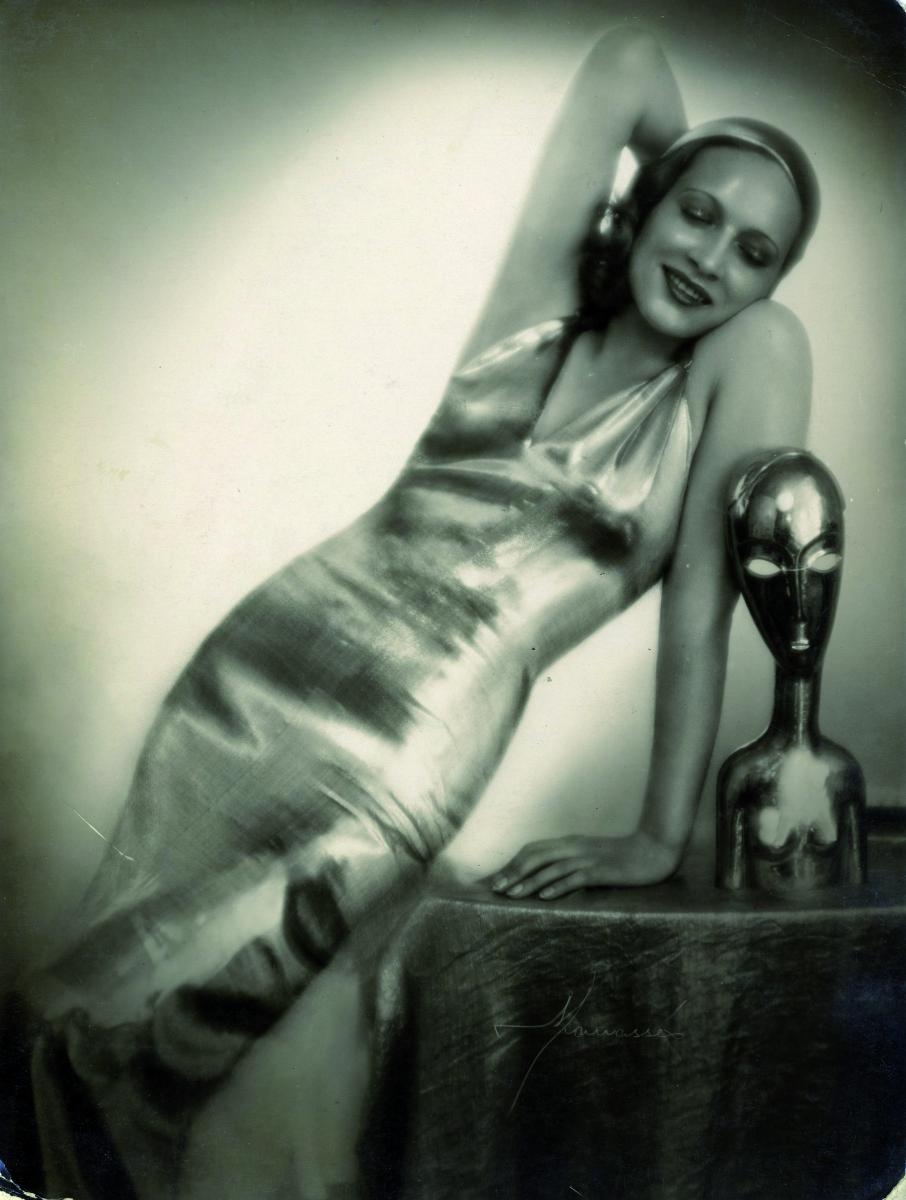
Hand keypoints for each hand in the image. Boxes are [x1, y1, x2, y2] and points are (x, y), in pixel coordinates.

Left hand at [489, 830, 680, 899]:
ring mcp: (588, 859)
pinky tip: (546, 896)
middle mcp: (575, 847)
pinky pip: (576, 878)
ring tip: (513, 895)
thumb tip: (547, 876)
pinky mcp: (602, 871)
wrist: (653, 851)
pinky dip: (559, 886)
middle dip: (514, 872)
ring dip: (530, 881)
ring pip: (552, 868)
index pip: (534, 849)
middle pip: (537, 857)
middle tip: (496, 888)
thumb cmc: (622, 856)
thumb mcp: (591, 856)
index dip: (514, 863)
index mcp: (571, 843)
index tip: (498, 878)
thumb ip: (571, 861)